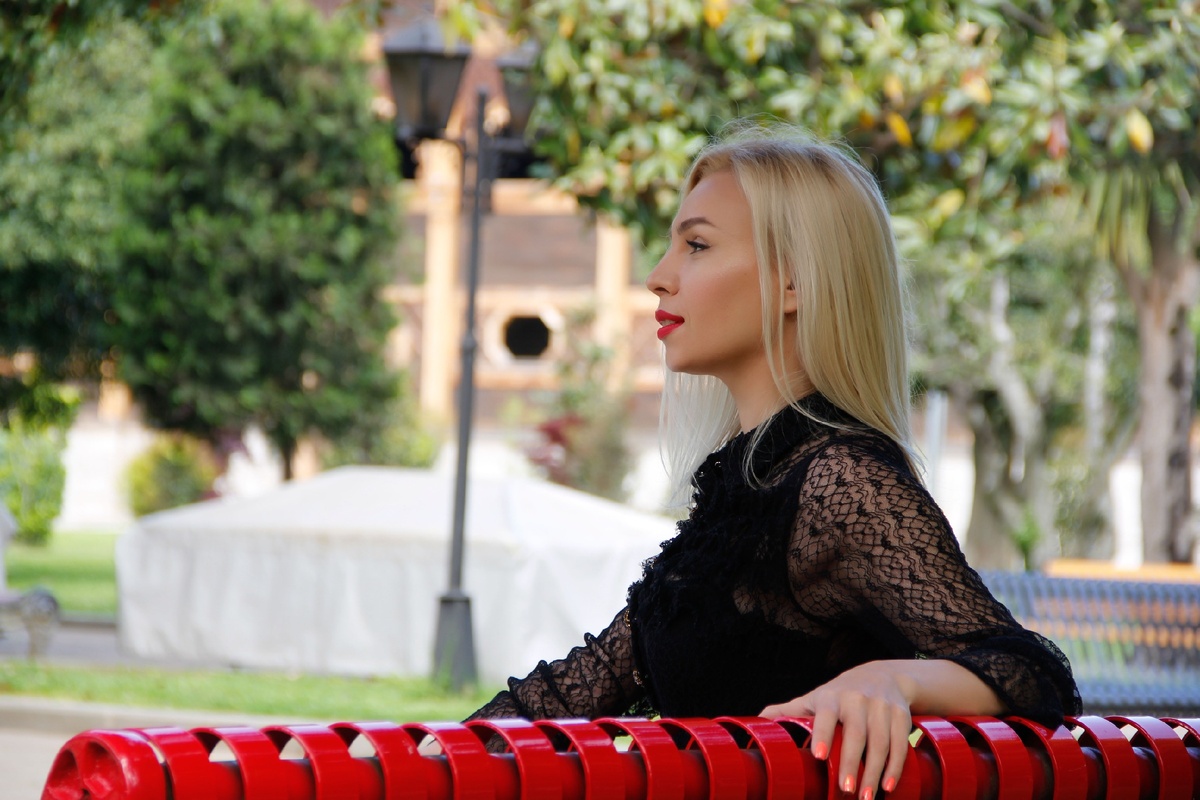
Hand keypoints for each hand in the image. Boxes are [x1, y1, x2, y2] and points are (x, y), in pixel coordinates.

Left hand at [760, 661, 913, 799]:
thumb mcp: (813, 699)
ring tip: (865, 796)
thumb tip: (756, 723)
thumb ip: (787, 712)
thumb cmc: (838, 696)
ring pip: (881, 741)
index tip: (820, 756)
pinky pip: (900, 743)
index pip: (827, 716)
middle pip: (857, 733)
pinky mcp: (900, 715)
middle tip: (846, 791)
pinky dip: (895, 766)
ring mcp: (881, 706)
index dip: (824, 734)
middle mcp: (857, 699)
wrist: (880, 676)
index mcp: (831, 698)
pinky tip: (887, 786)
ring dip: (875, 771)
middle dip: (852, 763)